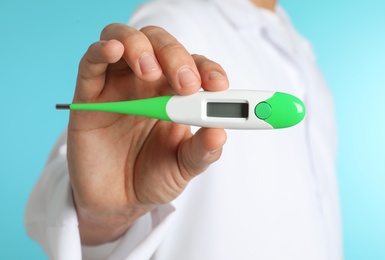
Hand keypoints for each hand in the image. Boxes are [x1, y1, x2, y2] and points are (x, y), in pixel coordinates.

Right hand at [66, 24, 227, 244]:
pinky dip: (102, 49)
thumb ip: (202, 151)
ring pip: (125, 40)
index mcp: (176, 95)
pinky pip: (91, 62)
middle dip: (176, 56)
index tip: (218, 86)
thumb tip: (220, 133)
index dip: (208, 70)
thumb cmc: (153, 177)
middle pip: (161, 45)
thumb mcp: (184, 167)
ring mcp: (117, 85)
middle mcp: (148, 84)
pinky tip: (113, 50)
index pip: (195, 66)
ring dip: (141, 47)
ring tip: (149, 71)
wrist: (118, 203)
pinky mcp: (88, 95)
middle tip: (186, 85)